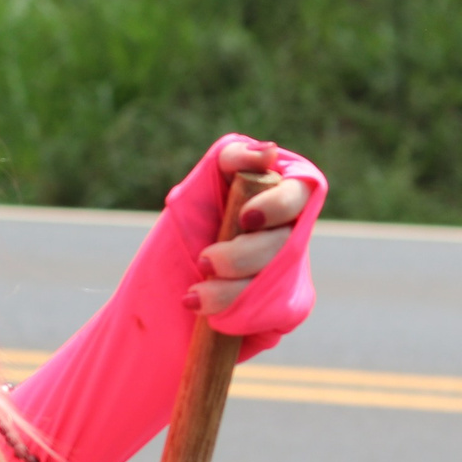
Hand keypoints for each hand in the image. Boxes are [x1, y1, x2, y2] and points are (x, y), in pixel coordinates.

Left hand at [186, 140, 310, 317]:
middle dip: (244, 255)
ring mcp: (287, 271)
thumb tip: (270, 151)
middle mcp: (285, 233)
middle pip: (288, 240)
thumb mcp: (195, 193)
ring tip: (195, 295)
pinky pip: (276, 310)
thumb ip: (229, 162)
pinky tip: (202, 309)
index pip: (302, 190)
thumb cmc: (178, 239)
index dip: (280, 204)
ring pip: (279, 277)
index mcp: (270, 199)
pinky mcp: (283, 306)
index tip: (245, 219)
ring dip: (232, 288)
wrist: (158, 297)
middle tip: (206, 261)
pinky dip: (234, 311)